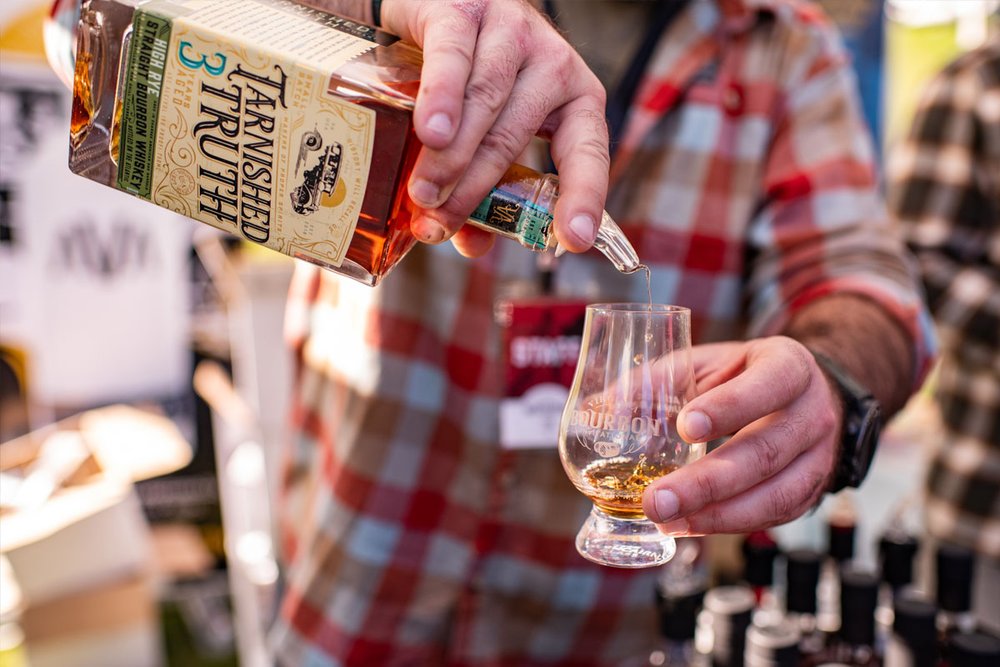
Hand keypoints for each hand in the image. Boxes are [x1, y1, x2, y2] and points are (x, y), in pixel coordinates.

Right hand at [380, 0, 609, 256]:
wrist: (425, 12)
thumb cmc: (462, 87)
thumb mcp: (480, 139)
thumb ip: (480, 191)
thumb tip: (470, 245)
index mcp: (573, 99)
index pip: (587, 151)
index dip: (582, 196)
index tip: (574, 240)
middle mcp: (552, 62)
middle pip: (514, 135)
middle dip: (473, 188)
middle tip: (437, 224)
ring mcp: (511, 29)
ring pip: (485, 100)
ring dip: (451, 155)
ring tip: (422, 193)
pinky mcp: (465, 7)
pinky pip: (454, 56)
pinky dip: (442, 98)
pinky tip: (431, 133)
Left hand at [641, 336, 843, 534]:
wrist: (801, 398)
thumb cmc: (742, 376)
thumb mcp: (708, 362)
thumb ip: (661, 379)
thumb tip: (601, 405)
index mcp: (790, 367)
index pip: (769, 385)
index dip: (729, 407)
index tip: (685, 426)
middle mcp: (813, 414)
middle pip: (766, 452)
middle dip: (708, 482)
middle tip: (657, 499)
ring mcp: (819, 459)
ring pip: (775, 495)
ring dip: (716, 514)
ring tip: (666, 520)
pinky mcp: (809, 494)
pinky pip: (773, 516)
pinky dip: (727, 524)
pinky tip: (688, 526)